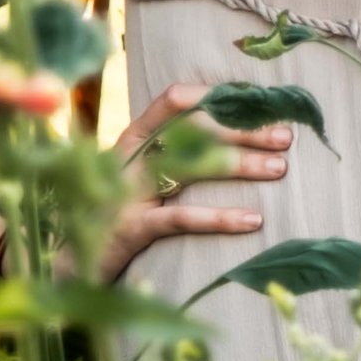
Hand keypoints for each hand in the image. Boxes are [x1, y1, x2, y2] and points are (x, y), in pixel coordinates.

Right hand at [97, 77, 293, 280]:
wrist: (74, 263)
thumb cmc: (121, 214)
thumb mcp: (144, 177)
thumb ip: (179, 154)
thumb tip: (239, 139)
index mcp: (134, 137)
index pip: (175, 100)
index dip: (217, 96)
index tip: (259, 102)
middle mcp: (128, 157)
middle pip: (192, 131)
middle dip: (243, 131)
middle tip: (285, 137)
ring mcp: (127, 192)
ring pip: (190, 167)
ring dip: (241, 165)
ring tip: (280, 169)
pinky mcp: (131, 229)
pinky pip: (180, 218)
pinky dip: (219, 217)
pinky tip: (254, 220)